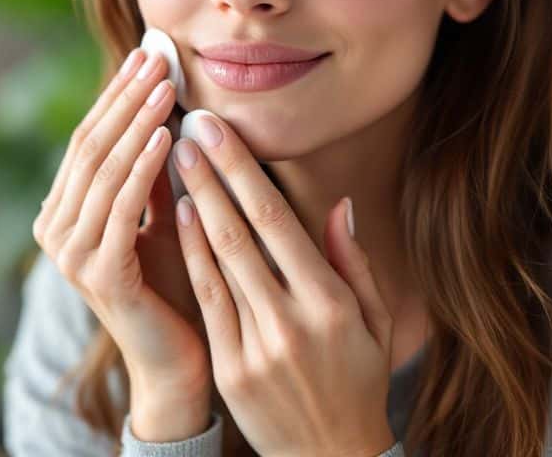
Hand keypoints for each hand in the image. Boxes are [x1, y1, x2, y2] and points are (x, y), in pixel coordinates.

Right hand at [31, 48, 208, 394]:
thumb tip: (164, 101)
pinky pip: (123, 206)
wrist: (179, 363)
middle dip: (125, 98)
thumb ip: (153, 169)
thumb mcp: (161, 214)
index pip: (87, 139)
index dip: (116, 95)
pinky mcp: (98, 274)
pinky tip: (170, 135)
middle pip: (90, 147)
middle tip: (156, 58)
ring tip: (166, 86)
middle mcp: (54, 231)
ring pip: (104, 170)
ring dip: (138, 122)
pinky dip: (145, 166)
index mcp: (62, 214)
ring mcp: (70, 255)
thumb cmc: (174, 287)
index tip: (146, 55)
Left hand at [170, 111, 396, 456]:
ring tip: (176, 160)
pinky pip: (206, 300)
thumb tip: (340, 204)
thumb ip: (355, 262)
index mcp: (332, 304)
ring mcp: (256, 348)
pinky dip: (190, 255)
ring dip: (194, 205)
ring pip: (217, 263)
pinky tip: (179, 218)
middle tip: (189, 127)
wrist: (330, 456)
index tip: (221, 131)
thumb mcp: (375, 322)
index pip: (280, 222)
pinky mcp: (230, 370)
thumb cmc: (357, 380)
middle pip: (242, 234)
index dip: (245, 172)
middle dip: (212, 176)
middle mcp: (292, 322)